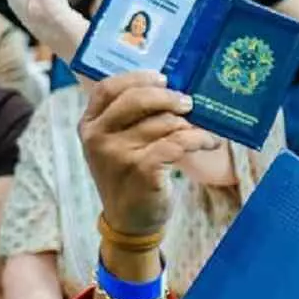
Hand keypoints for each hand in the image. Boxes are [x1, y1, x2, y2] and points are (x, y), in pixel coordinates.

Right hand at [78, 71, 220, 235]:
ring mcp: (118, 154)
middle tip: (188, 103)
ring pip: (164, 122)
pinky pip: (179, 143)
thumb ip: (130, 118)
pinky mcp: (142, 169)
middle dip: (168, 97)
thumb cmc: (128, 176)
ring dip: (190, 124)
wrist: (128, 220)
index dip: (137, 78)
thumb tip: (172, 87)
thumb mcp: (116, 145)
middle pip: (137, 99)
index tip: (163, 78)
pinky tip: (209, 142)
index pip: (108, 88)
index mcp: (89, 126)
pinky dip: (199, 139)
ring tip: (201, 130)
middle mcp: (98, 138)